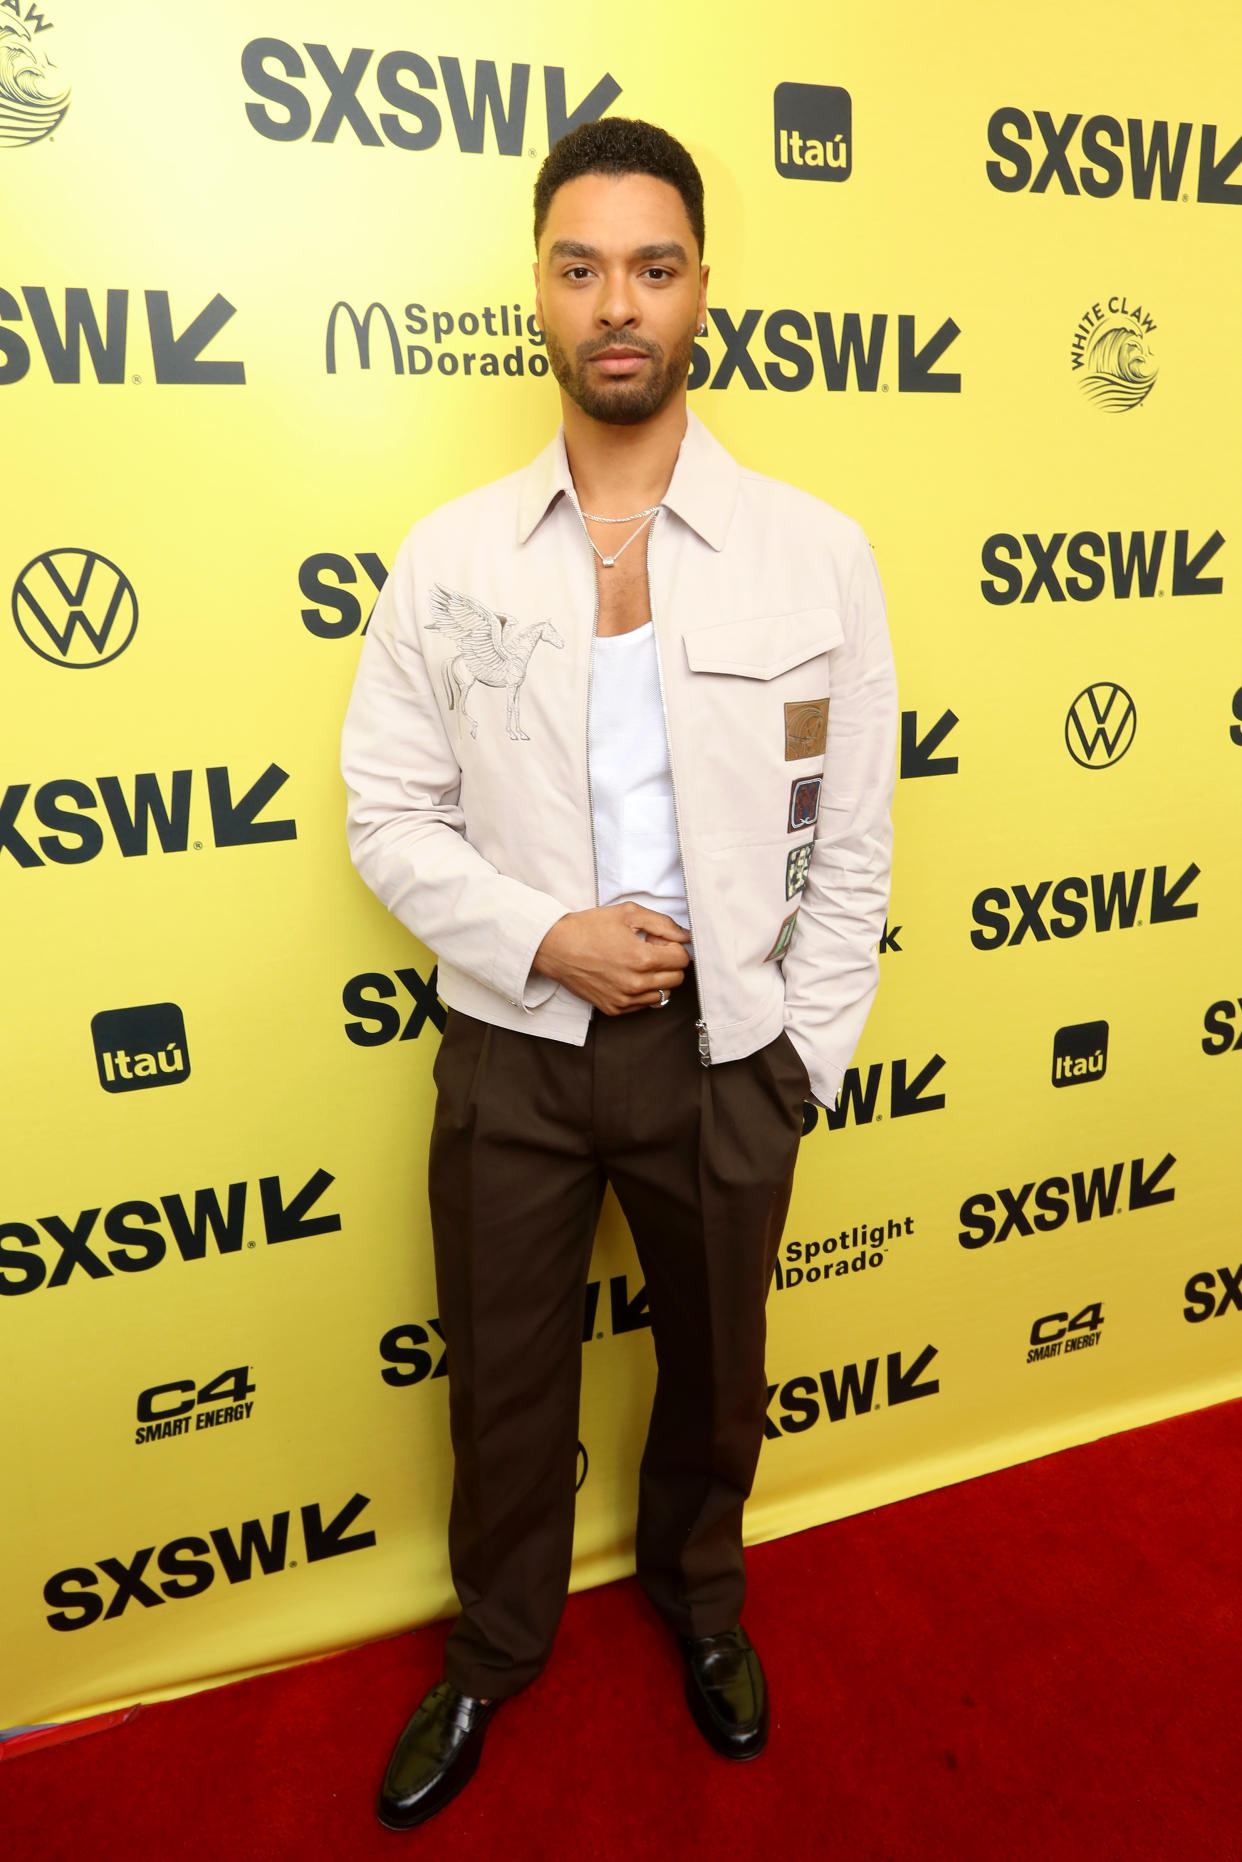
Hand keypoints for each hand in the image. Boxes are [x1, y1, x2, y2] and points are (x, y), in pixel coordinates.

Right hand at [532, 902, 690, 1014]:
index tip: (659, 941)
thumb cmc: (588, 928)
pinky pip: (644, 1004)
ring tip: (637, 963)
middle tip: (649, 950)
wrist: (556, 947)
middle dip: (669, 962)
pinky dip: (642, 991)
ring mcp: (625, 999)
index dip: (673, 946)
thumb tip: (685, 935)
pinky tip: (627, 974)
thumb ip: (662, 923)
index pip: (682, 960)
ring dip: (658, 978)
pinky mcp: (614, 1008)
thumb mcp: (628, 913)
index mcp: (642, 959)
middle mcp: (636, 983)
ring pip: (663, 994)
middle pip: (676, 978)